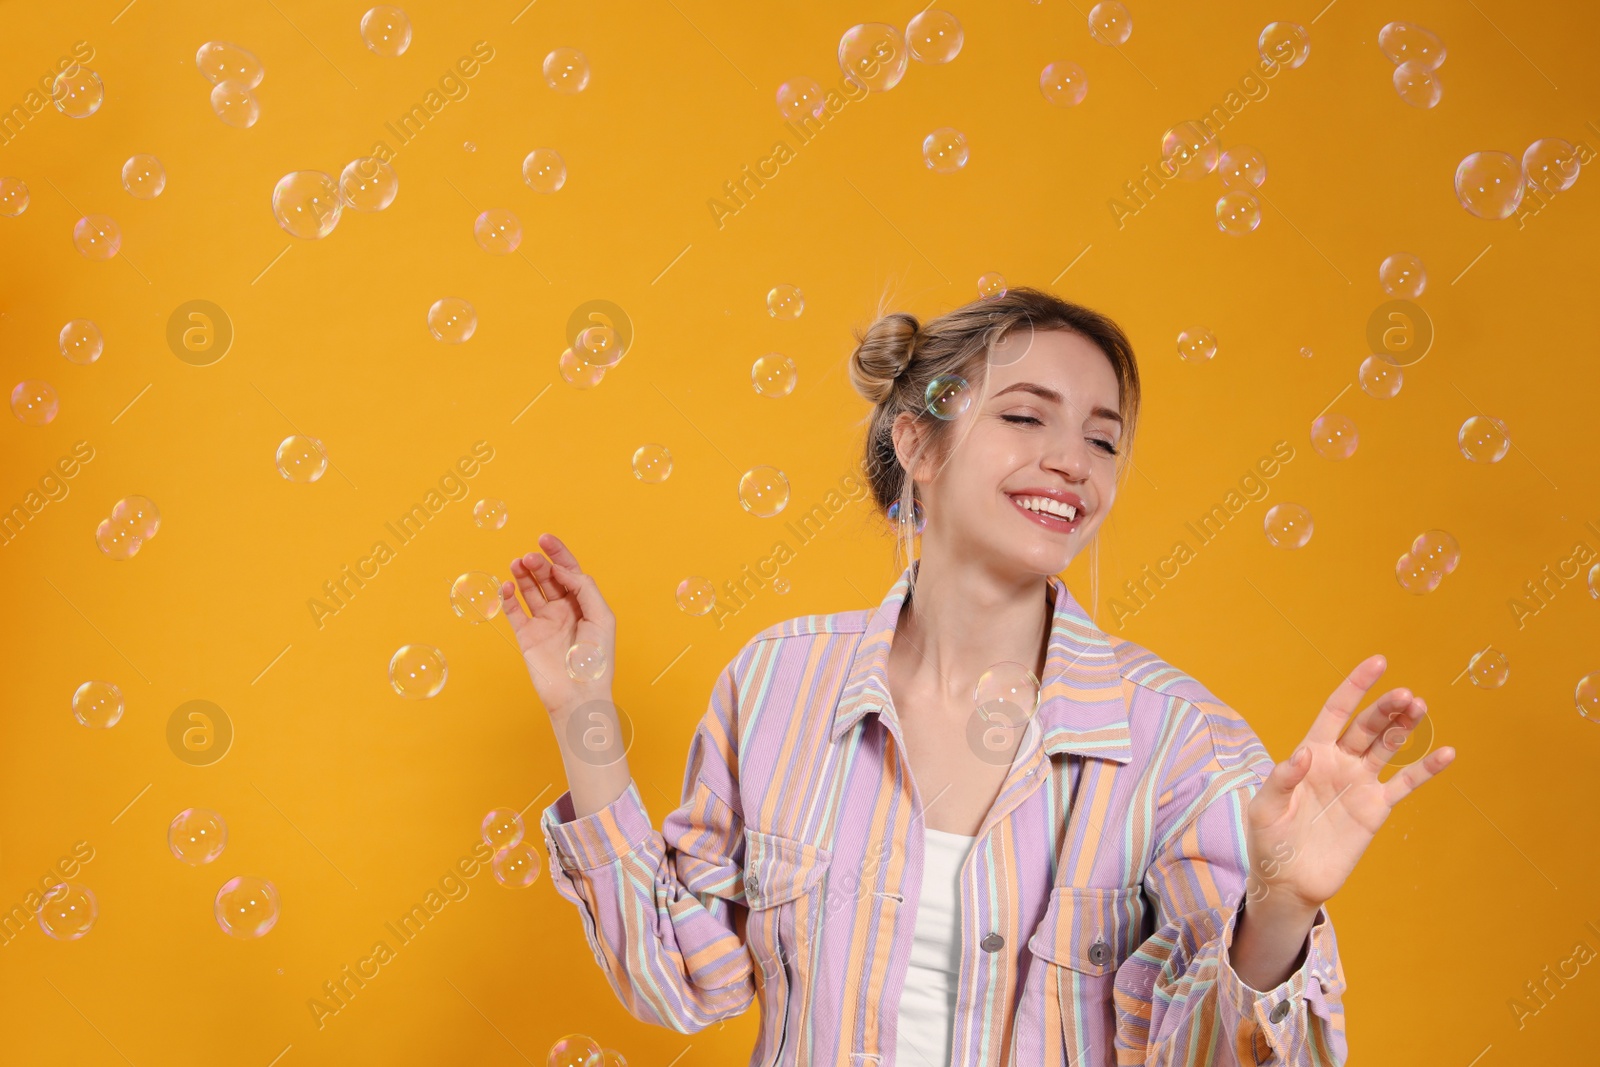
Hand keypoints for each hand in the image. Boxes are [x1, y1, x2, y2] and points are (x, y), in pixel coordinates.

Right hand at [500, 532, 616, 716]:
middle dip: (539, 563)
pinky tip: (506, 586)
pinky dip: (508, 597)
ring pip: (529, 590)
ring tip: (517, 563)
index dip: (558, 553)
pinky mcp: (527, 637)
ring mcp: (543, 623)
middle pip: (548, 577)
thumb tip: (562, 569)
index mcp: (583, 604)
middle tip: (529, 557)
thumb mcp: (601, 617)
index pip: (569, 571)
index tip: (544, 539)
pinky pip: (514, 612)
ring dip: (522, 575)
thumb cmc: (596, 659)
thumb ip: (584, 588)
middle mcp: (563, 611)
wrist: (579, 694)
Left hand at [1244, 655, 1456, 916]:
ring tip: (1419, 707)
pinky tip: (1446, 753)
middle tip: (1406, 695)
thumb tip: (1305, 754)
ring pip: (1388, 747)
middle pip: (1367, 726)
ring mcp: (1360, 784)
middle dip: (1385, 707)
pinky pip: (1405, 785)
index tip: (1378, 663)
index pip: (1335, 711)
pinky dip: (1426, 769)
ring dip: (1404, 727)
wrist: (1288, 880)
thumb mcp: (1265, 808)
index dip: (1355, 687)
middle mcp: (1339, 762)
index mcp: (1310, 753)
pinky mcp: (1376, 809)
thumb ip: (1283, 780)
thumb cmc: (1268, 839)